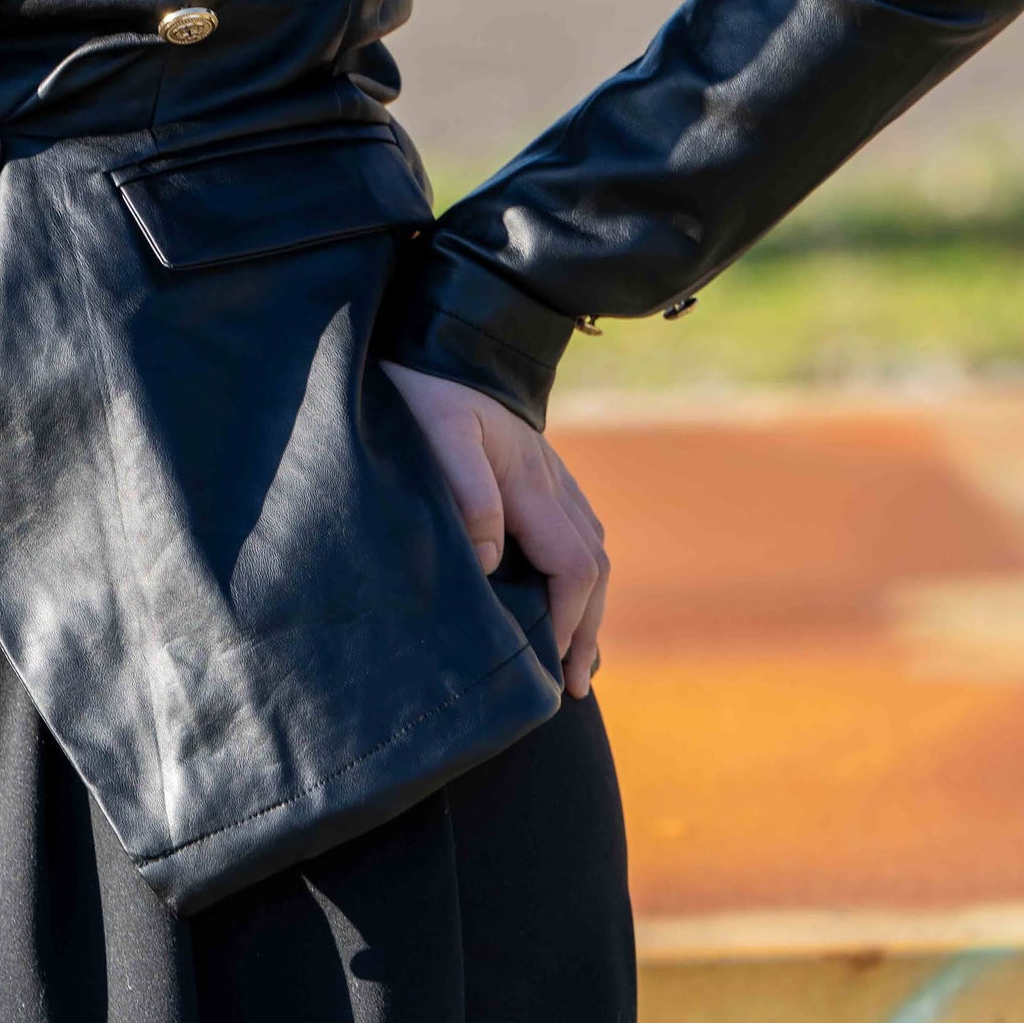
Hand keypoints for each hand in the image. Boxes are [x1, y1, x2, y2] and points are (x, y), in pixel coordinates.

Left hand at [379, 362, 608, 696]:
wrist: (443, 338)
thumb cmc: (430, 388)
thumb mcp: (439, 434)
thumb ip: (468, 495)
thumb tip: (493, 564)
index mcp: (532, 483)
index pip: (574, 566)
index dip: (567, 621)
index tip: (550, 666)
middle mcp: (554, 483)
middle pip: (594, 567)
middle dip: (586, 628)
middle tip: (574, 684)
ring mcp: (551, 476)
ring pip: (590, 550)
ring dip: (587, 605)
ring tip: (573, 655)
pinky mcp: (537, 472)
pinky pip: (576, 531)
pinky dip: (578, 574)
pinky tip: (562, 595)